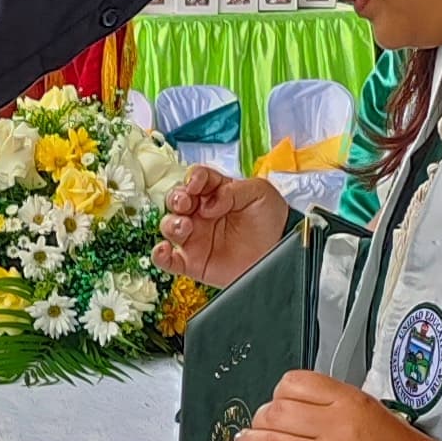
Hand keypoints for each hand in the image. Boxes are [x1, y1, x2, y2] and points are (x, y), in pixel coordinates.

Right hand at [157, 168, 287, 291]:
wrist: (282, 250)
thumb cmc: (271, 218)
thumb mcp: (259, 193)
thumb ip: (234, 190)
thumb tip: (211, 202)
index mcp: (215, 192)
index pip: (196, 179)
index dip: (193, 178)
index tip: (196, 184)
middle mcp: (201, 213)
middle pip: (176, 200)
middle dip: (176, 198)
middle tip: (187, 202)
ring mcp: (196, 237)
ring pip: (169, 226)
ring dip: (171, 223)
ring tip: (187, 226)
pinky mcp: (193, 262)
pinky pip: (168, 260)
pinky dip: (159, 255)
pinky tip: (164, 249)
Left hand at [235, 370, 441, 440]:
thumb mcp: (376, 412)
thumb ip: (336, 406)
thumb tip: (296, 408)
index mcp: (352, 402)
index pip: (295, 383)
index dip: (278, 393)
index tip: (276, 403)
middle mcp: (338, 428)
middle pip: (276, 412)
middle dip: (260, 419)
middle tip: (257, 426)